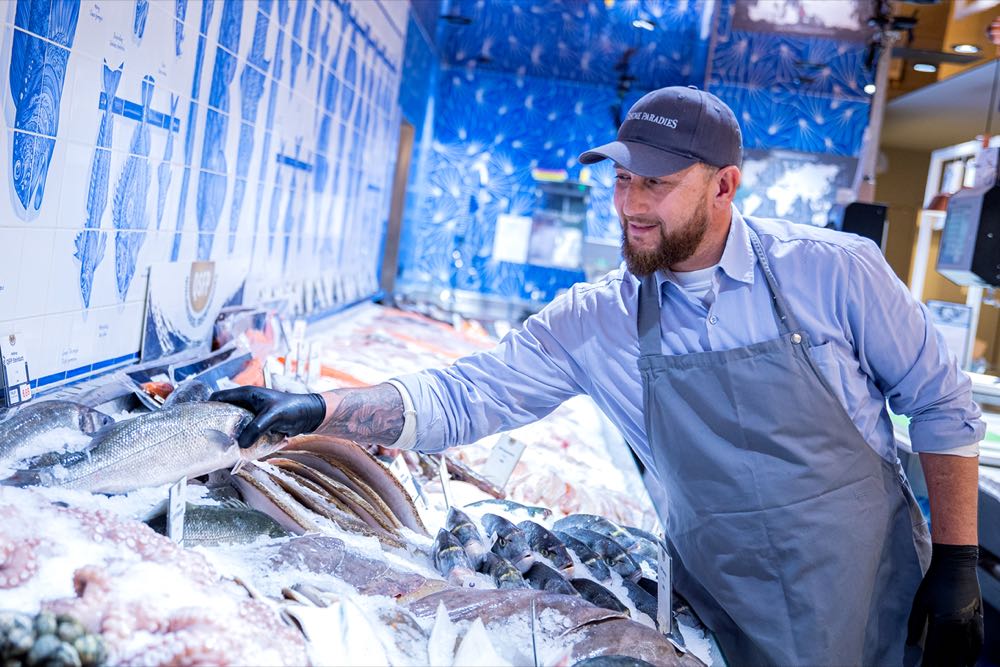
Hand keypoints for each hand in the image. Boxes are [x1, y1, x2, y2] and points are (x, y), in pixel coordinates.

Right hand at [210, 387, 326, 447]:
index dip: (208, 406)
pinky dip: (240, 439)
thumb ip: (255, 428)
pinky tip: (237, 449)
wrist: (310, 415)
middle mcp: (246, 403)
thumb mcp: (272, 416)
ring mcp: (252, 414)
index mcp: (246, 394)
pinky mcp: (258, 425)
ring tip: (221, 446)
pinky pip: (245, 432)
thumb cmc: (292, 409)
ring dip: (230, 434)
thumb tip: (239, 444)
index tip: (200, 420)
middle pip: (224, 412)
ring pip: (234, 424)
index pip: (219, 397)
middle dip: (217, 424)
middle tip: (209, 438)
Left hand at [907, 543, 982, 666]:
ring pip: (966, 654)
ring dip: (958, 664)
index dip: (929, 665)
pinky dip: (973, 656)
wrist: (956, 565)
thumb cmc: (934, 582)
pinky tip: (968, 663)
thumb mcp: (920, 602)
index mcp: (943, 623)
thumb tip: (910, 644)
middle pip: (951, 657)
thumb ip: (915, 625)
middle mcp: (959, 628)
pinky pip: (978, 644)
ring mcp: (971, 625)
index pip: (935, 653)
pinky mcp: (979, 620)